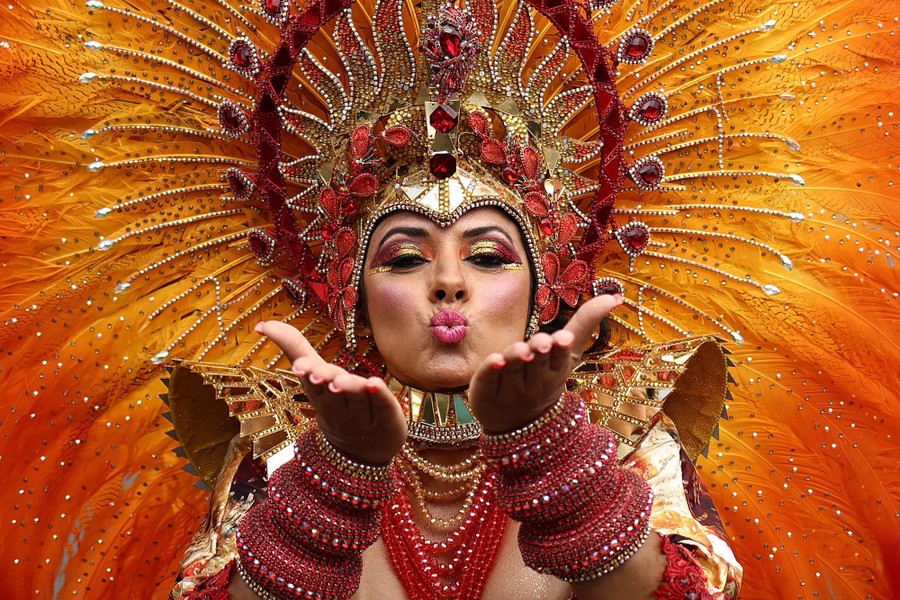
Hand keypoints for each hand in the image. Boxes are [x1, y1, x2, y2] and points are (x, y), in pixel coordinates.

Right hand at [255, 321, 406, 464]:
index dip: (307, 373)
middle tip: (319, 373)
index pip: (311, 383)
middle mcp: (338, 407)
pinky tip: (376, 383)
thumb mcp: (313, 377)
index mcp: (318, 395)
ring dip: (350, 387)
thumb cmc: (335, 407)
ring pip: (356, 399)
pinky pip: (383, 407)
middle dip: (325, 380)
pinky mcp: (387, 419)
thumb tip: (261, 323)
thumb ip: (294, 347)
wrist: (361, 456)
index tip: (300, 366)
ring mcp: (363, 416)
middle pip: (332, 392)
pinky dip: (379, 396)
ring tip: (343, 380)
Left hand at [468, 294, 621, 432]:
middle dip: (540, 350)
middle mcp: (535, 381)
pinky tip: (495, 359)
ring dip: (517, 357)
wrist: (516, 424)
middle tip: (541, 343)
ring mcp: (510, 388)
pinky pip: (489, 379)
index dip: (560, 348)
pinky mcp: (486, 391)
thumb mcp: (568, 354)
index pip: (560, 358)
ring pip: (513, 369)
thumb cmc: (544, 378)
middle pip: (537, 363)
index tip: (563, 338)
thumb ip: (585, 324)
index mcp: (557, 370)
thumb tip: (614, 296)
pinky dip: (492, 369)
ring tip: (520, 350)